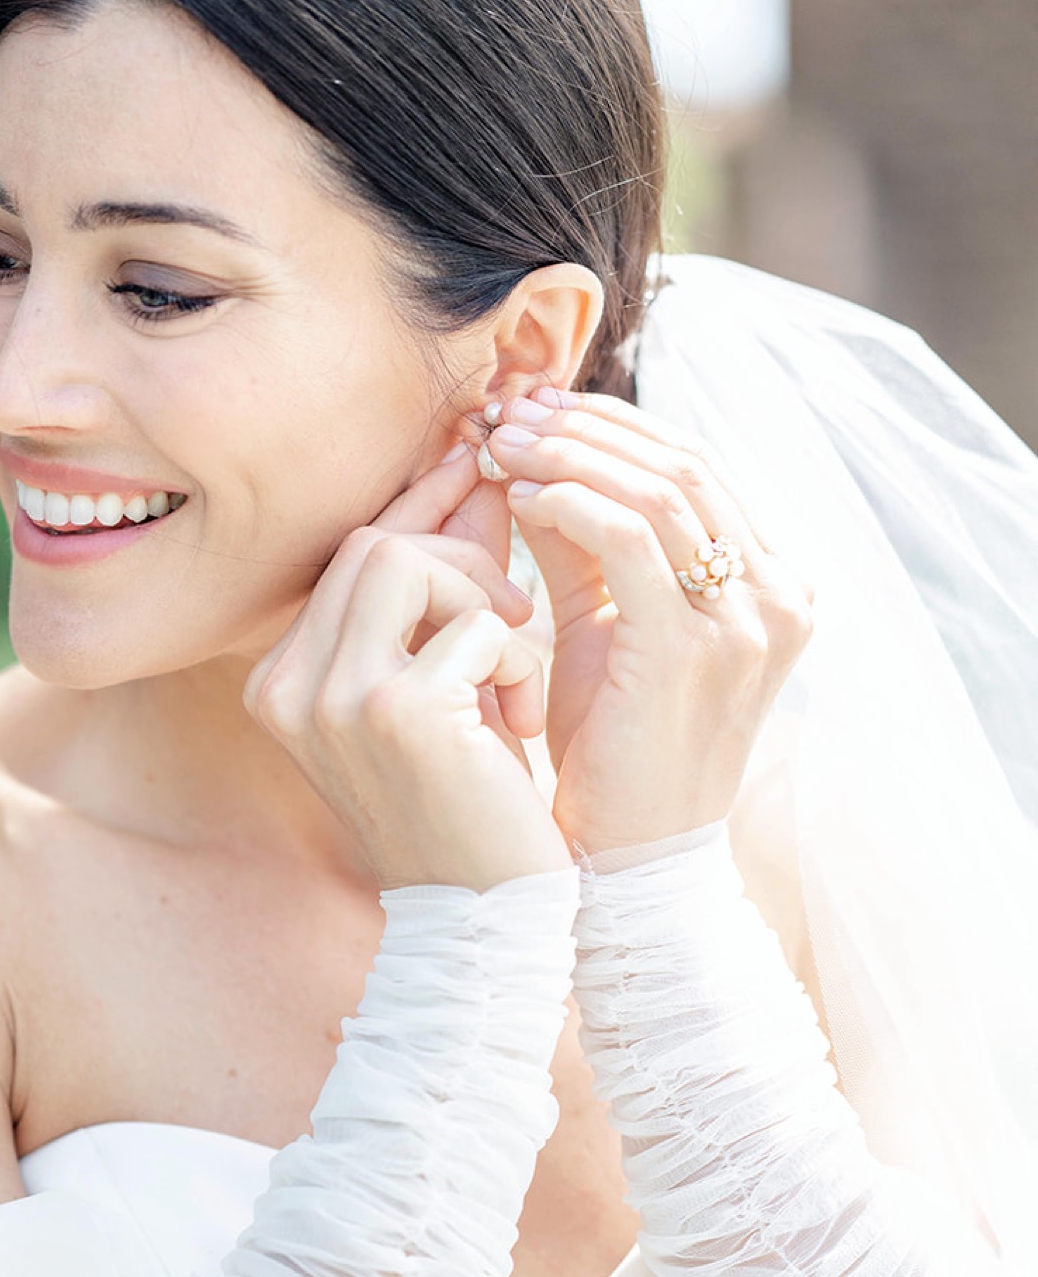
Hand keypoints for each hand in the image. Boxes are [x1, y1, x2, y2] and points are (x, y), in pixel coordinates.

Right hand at [244, 445, 570, 889]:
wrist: (487, 919)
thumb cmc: (472, 805)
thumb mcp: (443, 687)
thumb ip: (445, 589)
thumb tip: (478, 476)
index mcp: (282, 683)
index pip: (348, 554)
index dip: (422, 510)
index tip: (480, 474)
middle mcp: (288, 688)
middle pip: (371, 543)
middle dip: (462, 556)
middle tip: (514, 613)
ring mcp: (331, 698)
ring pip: (407, 562)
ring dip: (483, 599)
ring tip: (513, 668)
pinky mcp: (393, 710)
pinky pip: (474, 623)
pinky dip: (515, 659)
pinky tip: (518, 723)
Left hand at [484, 389, 813, 854]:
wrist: (628, 865)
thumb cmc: (611, 757)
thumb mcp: (599, 634)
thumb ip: (578, 549)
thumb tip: (529, 461)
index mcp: (771, 586)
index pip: (694, 469)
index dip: (610, 428)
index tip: (533, 411)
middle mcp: (777, 596)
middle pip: (682, 464)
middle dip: (586, 428)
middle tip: (507, 413)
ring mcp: (747, 621)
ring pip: (657, 488)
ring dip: (568, 454)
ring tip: (499, 446)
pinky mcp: (696, 646)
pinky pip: (629, 537)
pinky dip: (569, 501)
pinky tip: (519, 495)